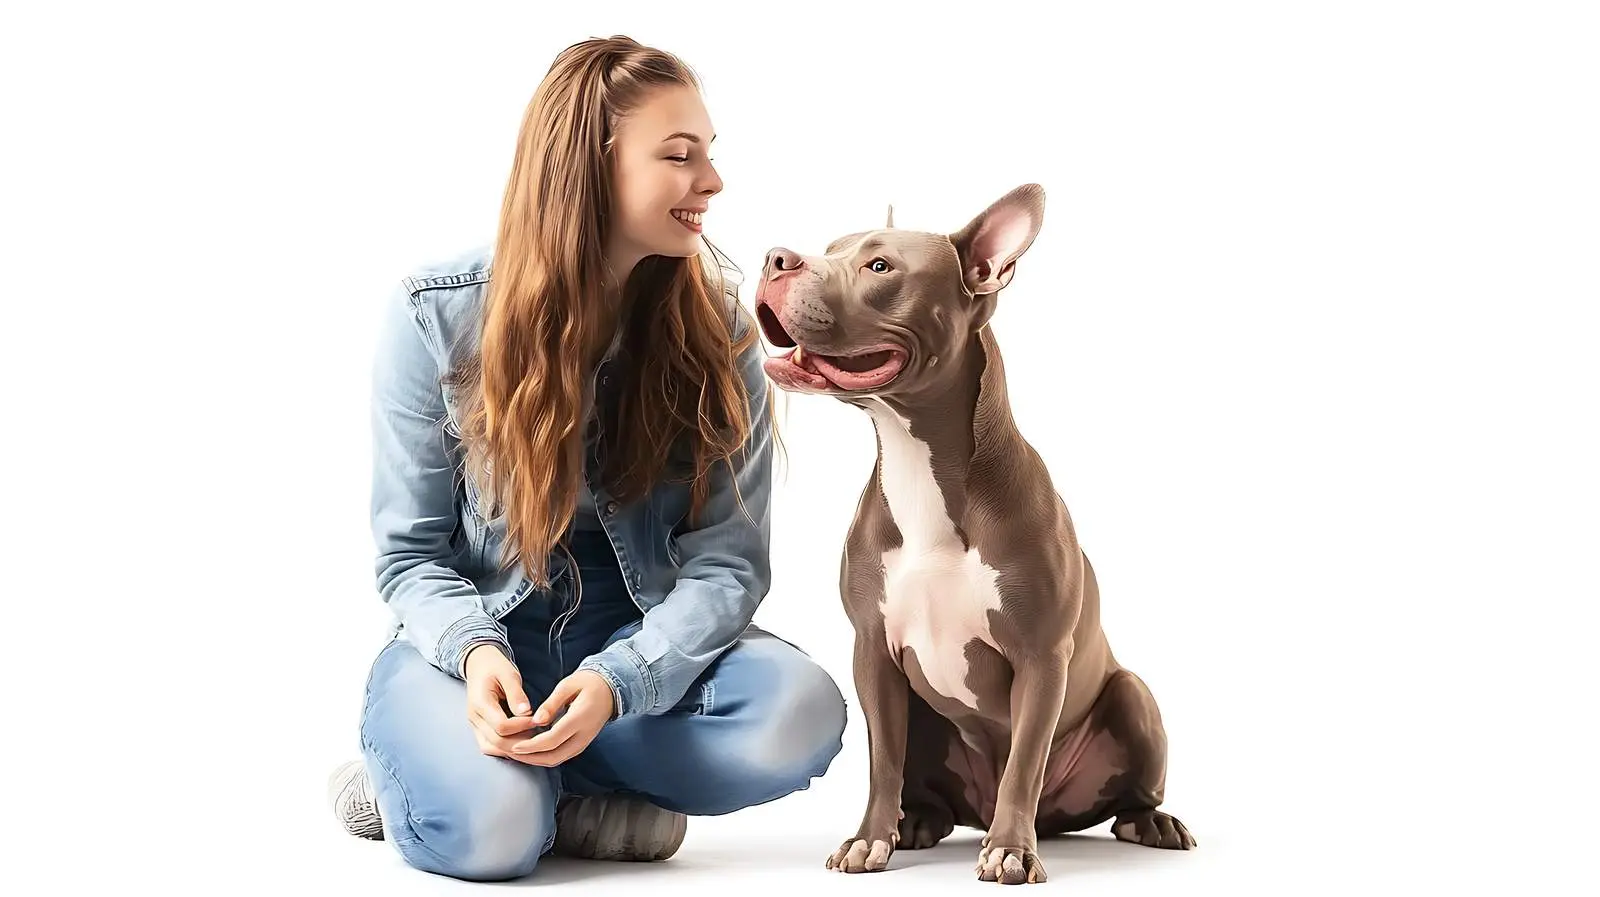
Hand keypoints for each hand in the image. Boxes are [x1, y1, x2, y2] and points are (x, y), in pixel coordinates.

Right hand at [463, 643, 540, 762]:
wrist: (479, 664)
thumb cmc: (495, 667)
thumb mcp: (508, 674)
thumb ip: (516, 694)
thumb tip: (526, 712)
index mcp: (480, 703)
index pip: (501, 726)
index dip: (522, 726)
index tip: (539, 719)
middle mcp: (474, 717)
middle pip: (496, 742)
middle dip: (521, 742)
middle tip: (540, 735)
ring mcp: (474, 725)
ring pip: (491, 748)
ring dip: (513, 749)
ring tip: (533, 741)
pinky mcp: (479, 728)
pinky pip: (489, 746)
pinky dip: (505, 748)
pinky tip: (522, 743)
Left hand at [508, 670, 614, 766]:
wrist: (610, 690)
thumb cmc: (588, 683)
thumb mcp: (568, 685)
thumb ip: (552, 704)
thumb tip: (536, 721)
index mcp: (580, 719)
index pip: (552, 739)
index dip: (531, 745)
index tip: (513, 745)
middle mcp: (583, 736)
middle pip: (553, 757)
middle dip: (529, 758)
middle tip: (509, 752)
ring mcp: (583, 743)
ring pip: (556, 760)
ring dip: (534, 760)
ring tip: (515, 752)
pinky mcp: (580, 745)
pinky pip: (560, 756)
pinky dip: (543, 757)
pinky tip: (529, 750)